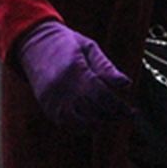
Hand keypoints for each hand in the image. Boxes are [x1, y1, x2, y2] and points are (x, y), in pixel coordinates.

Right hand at [15, 20, 133, 129]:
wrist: (33, 41)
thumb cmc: (67, 43)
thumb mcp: (89, 48)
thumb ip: (107, 68)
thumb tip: (127, 84)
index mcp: (75, 70)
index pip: (102, 96)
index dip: (120, 108)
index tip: (133, 112)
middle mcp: (62, 87)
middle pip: (94, 112)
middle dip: (113, 117)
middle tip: (125, 115)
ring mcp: (52, 98)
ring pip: (80, 123)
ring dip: (98, 124)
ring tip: (109, 116)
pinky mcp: (46, 105)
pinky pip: (67, 124)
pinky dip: (82, 126)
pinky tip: (93, 118)